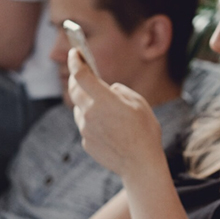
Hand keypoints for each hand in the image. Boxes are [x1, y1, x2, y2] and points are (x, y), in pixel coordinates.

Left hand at [67, 49, 163, 177]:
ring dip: (87, 104)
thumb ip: (121, 92)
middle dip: (76, 79)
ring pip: (80, 109)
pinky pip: (86, 126)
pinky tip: (110, 130)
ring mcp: (85, 129)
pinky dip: (93, 122)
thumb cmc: (145, 132)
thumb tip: (109, 90)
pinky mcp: (86, 142)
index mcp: (104, 100)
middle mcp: (90, 113)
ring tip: (107, 110)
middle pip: (74, 90)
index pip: (81, 75)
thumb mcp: (140, 103)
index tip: (74, 53)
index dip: (75, 61)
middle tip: (81, 73)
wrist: (141, 165)